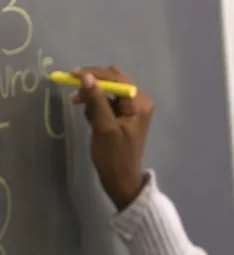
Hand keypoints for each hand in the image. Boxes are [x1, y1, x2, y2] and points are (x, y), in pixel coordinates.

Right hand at [72, 66, 153, 209]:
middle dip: (93, 86)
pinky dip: (97, 107)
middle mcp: (140, 101)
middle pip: (113, 81)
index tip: (72, 76)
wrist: (121, 179)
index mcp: (140, 102)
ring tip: (87, 115)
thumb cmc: (114, 156)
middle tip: (75, 97)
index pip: (116, 77)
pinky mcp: (125, 116)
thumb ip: (96, 101)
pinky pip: (109, 102)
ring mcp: (133, 108)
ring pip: (109, 91)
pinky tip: (92, 120)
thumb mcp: (103, 127)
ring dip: (94, 99)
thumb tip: (86, 77)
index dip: (94, 74)